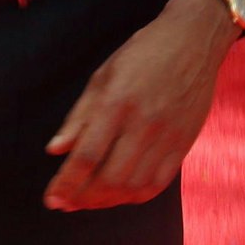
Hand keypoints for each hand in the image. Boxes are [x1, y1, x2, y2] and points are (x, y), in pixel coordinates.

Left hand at [43, 0, 234, 210]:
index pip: (87, 155)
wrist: (193, 42)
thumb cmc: (142, 54)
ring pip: (134, 186)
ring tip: (87, 201)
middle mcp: (143, 125)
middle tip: (66, 202)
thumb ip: (79, 117)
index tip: (51, 200)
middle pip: (111, 178)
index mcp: (117, 103)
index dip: (67, 183)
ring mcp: (168, 138)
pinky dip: (135, 195)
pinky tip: (118, 195)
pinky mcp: (184, 145)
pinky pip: (158, 183)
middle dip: (84, 197)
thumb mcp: (103, 76)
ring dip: (107, 201)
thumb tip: (55, 150)